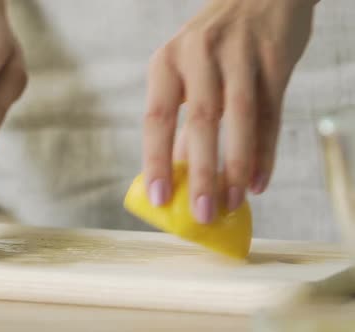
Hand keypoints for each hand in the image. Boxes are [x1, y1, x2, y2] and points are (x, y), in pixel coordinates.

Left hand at [143, 0, 318, 222]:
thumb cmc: (214, 46)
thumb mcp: (187, 71)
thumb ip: (184, 119)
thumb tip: (177, 172)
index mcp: (167, 62)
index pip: (156, 117)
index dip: (157, 160)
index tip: (160, 199)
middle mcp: (199, 55)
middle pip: (201, 122)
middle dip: (201, 173)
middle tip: (202, 214)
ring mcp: (239, 54)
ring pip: (239, 118)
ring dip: (237, 166)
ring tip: (233, 203)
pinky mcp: (274, 58)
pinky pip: (271, 113)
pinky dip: (266, 151)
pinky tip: (260, 182)